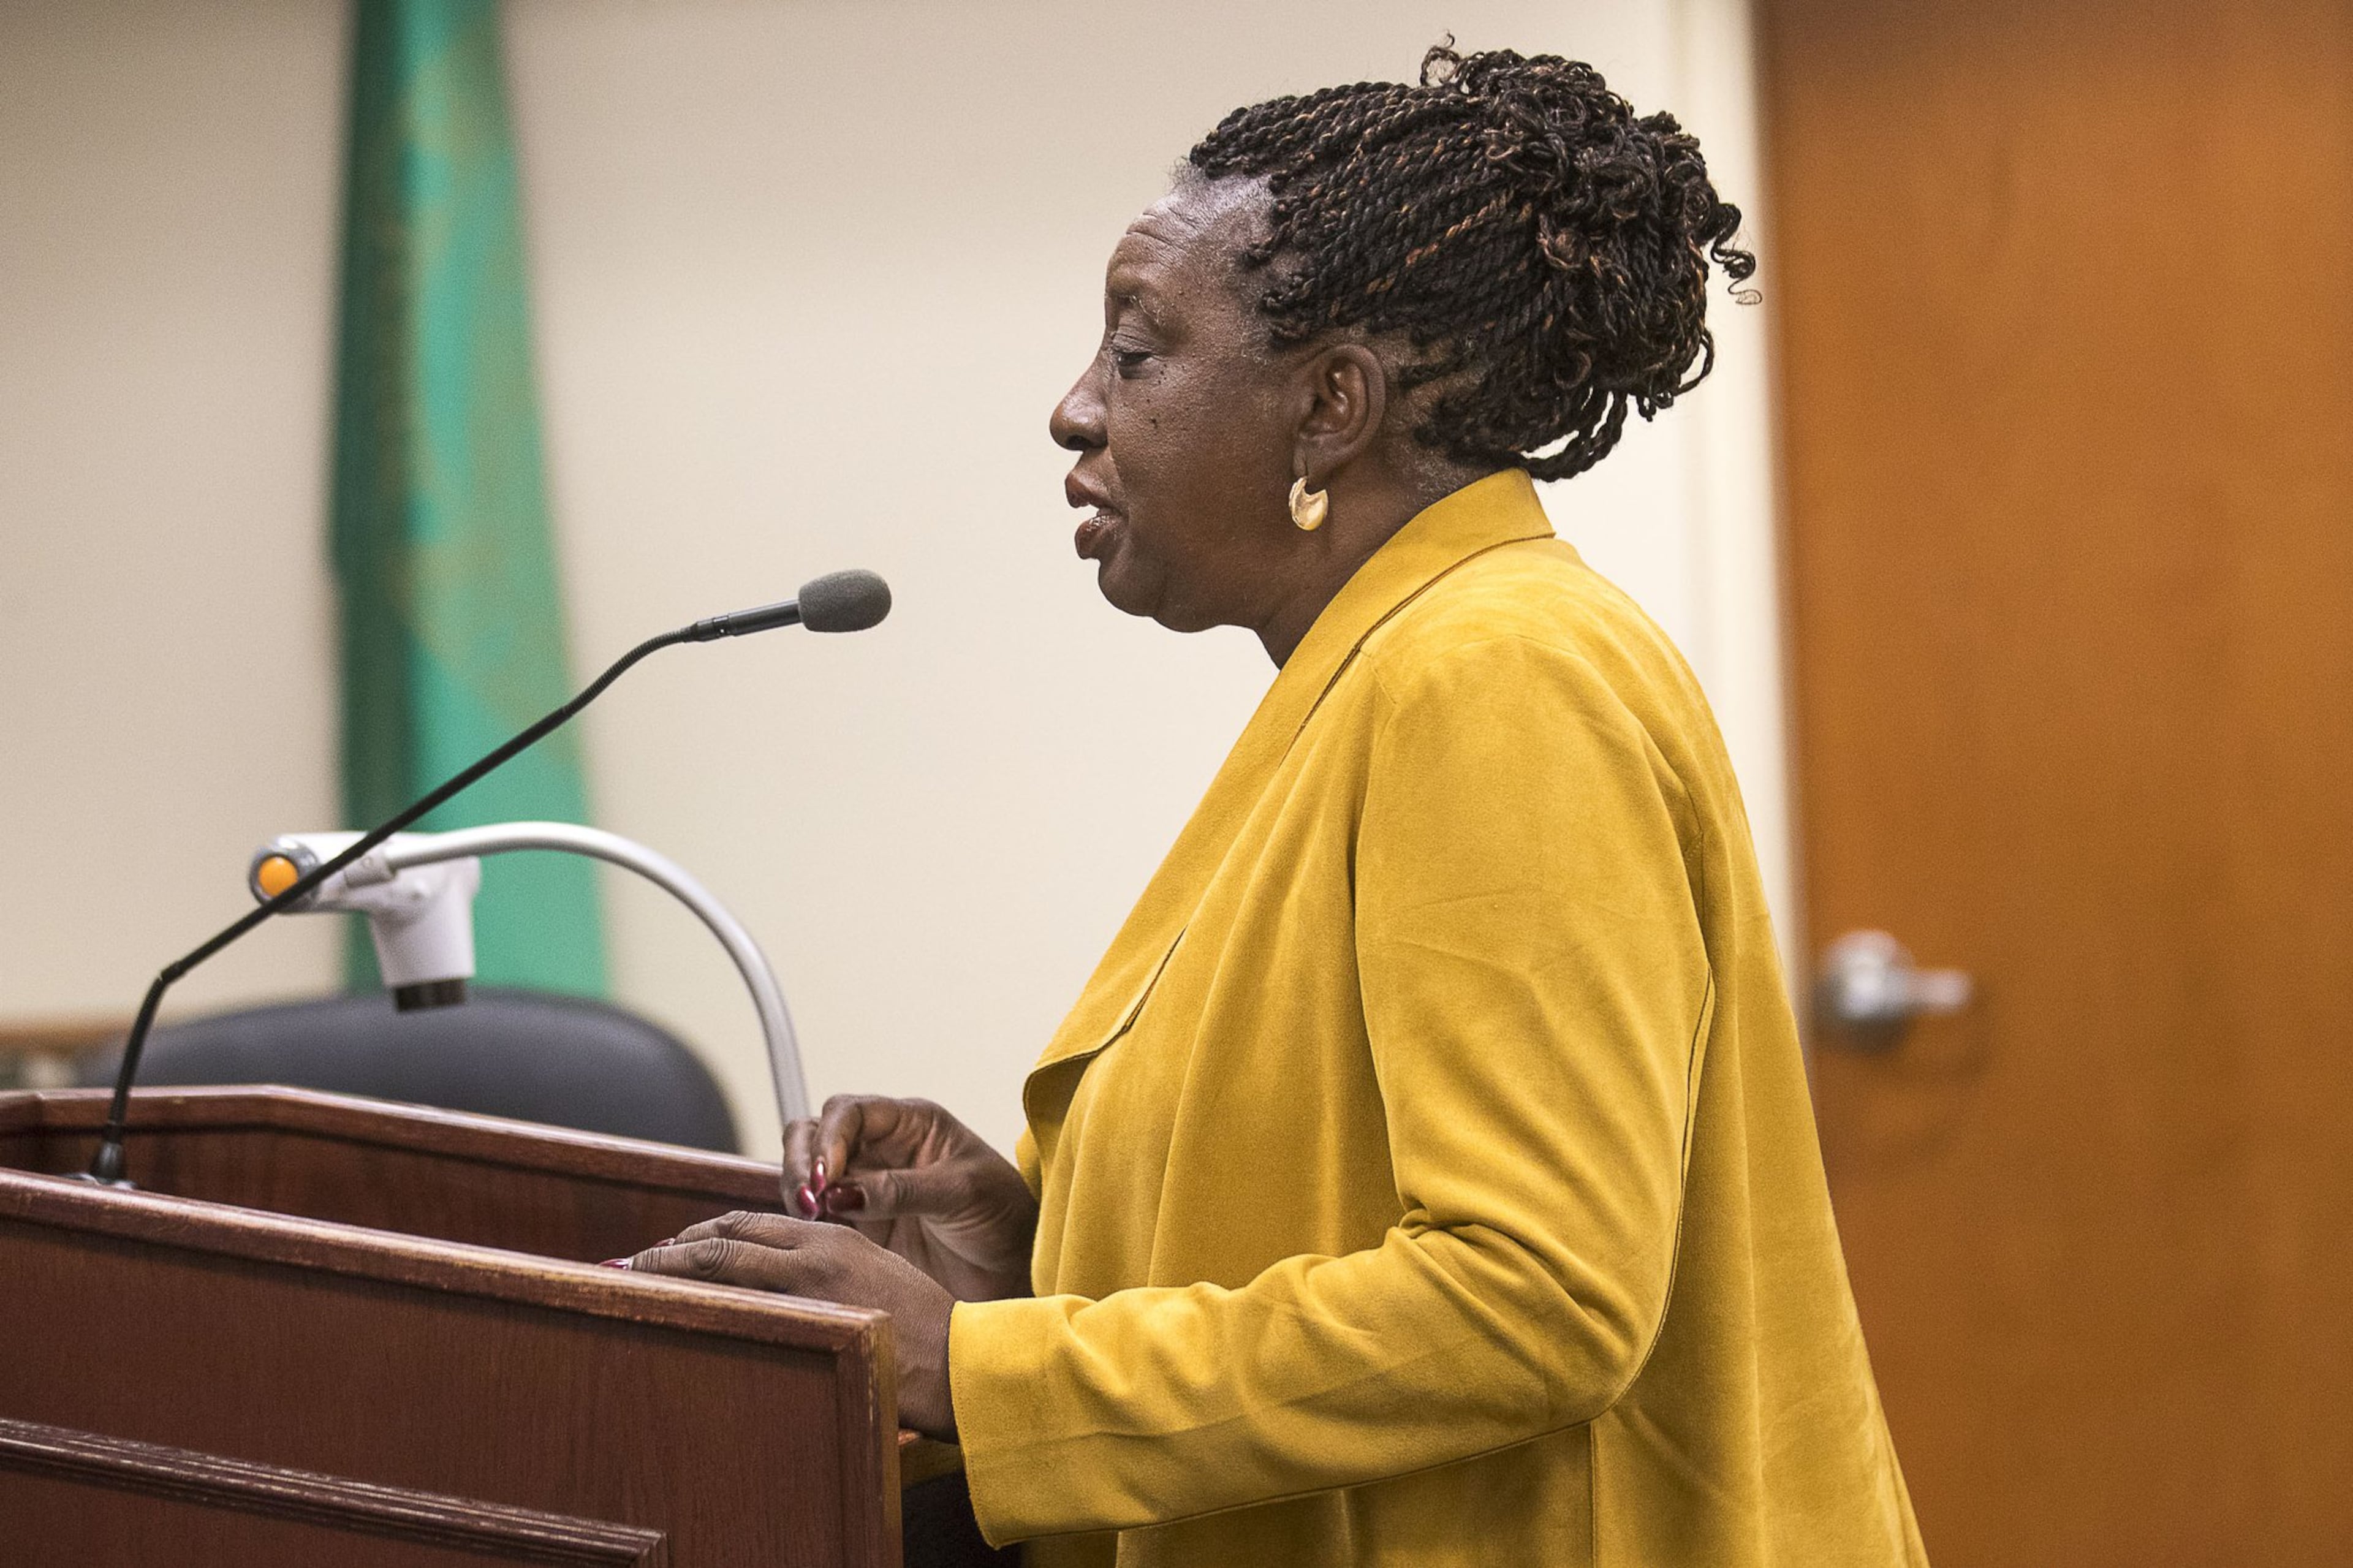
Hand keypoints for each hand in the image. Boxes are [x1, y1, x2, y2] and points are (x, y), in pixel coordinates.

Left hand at [628, 1212, 957, 1437]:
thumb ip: (829, 1278)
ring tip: (634, 1272)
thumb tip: (785, 1292)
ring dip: (672, 1263)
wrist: (959, 1359)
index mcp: (835, 1238)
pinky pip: (736, 1293)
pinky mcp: (809, 1310)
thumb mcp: (875, 1284)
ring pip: (722, 1257)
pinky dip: (695, 1292)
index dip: (708, 1233)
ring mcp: (810, 1278)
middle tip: (637, 1260)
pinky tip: (670, 1302)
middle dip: (678, 1245)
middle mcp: (818, 1248)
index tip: (676, 1248)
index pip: (754, 1224)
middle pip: (730, 1233)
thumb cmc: (925, 1335)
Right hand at [784, 1096, 1036, 1303]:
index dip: (829, 1139)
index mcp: (911, 1123)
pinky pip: (817, 1215)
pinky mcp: (858, 1226)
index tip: (824, 1177)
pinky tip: (812, 1238)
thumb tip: (840, 1191)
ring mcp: (866, 1186)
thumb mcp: (961, 1193)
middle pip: (814, 1135)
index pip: (849, 1113)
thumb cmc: (1005, 1216)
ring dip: (798, 1191)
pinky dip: (805, 1222)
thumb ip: (901, 1189)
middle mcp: (881, 1148)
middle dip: (801, 1162)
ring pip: (807, 1173)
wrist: (1017, 1268)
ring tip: (811, 1219)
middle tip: (809, 1202)